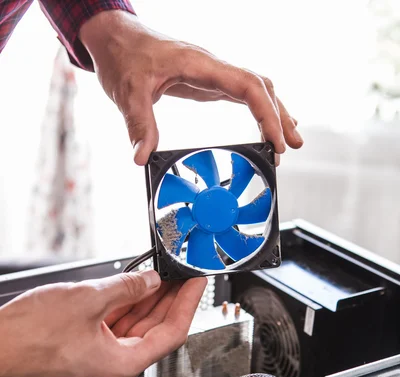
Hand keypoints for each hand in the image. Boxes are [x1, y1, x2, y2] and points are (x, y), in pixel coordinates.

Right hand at [0, 271, 205, 376]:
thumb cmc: (28, 336)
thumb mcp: (87, 300)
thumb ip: (126, 288)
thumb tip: (150, 281)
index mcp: (122, 364)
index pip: (172, 332)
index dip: (188, 303)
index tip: (197, 283)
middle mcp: (115, 367)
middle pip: (156, 330)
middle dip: (170, 299)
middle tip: (183, 274)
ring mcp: (100, 359)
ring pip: (136, 328)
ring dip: (149, 300)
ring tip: (163, 275)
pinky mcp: (86, 349)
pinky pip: (116, 327)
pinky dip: (127, 306)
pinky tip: (134, 287)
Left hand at [79, 11, 302, 165]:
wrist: (115, 37)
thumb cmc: (123, 56)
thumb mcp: (128, 93)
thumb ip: (138, 125)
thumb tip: (142, 158)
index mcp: (200, 65)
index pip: (248, 86)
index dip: (267, 114)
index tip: (276, 141)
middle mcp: (212, 67)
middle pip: (260, 87)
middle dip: (279, 116)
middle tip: (292, 146)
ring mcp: (212, 74)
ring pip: (255, 89)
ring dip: (273, 113)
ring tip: (287, 141)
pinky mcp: (206, 82)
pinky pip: (241, 94)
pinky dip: (257, 110)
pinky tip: (265, 125)